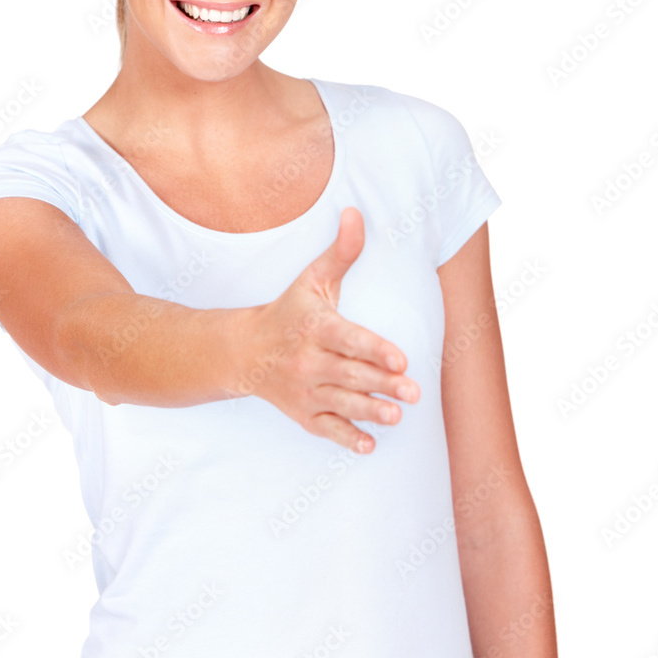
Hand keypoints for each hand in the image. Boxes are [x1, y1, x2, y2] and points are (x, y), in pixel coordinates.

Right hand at [240, 206, 419, 451]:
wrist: (243, 351)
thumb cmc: (288, 311)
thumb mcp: (311, 279)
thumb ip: (341, 251)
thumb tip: (356, 213)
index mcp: (315, 326)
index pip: (348, 339)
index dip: (374, 350)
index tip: (400, 360)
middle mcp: (308, 360)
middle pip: (349, 374)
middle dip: (382, 385)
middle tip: (413, 394)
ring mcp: (304, 389)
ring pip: (340, 404)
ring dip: (368, 412)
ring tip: (395, 417)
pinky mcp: (302, 413)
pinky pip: (324, 429)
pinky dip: (345, 438)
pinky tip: (368, 445)